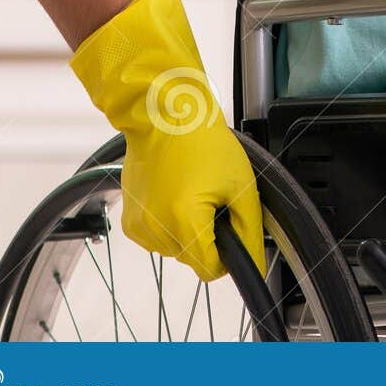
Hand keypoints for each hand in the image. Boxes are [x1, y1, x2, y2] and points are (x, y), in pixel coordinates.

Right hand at [69, 0, 264, 281]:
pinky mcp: (129, 221)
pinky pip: (158, 236)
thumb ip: (249, 230)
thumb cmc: (205, 143)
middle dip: (207, 235)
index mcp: (184, 224)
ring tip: (192, 190)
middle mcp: (155, 232)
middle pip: (193, 258)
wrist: (165, 115)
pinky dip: (169, 222)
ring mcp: (139, 228)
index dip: (227, 254)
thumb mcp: (240, 185)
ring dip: (187, 229)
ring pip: (175, 249)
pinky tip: (174, 192)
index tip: (231, 229)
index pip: (210, 270)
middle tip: (212, 197)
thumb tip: (256, 266)